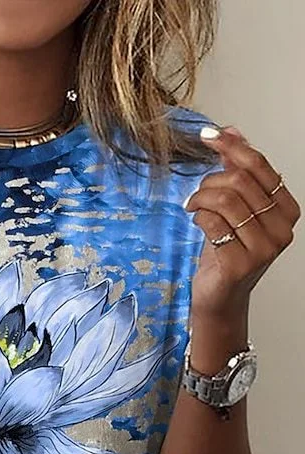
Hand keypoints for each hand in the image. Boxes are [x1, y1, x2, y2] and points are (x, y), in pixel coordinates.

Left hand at [184, 126, 299, 320]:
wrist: (220, 296)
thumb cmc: (227, 252)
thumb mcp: (234, 208)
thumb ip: (236, 171)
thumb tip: (232, 131)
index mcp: (285, 210)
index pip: (260, 166)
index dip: (232, 147)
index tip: (208, 136)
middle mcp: (281, 229)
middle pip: (240, 182)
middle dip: (210, 181)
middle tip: (197, 193)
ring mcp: (264, 248)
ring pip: (226, 200)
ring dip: (201, 198)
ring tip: (193, 206)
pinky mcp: (241, 264)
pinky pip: (213, 223)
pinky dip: (199, 217)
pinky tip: (196, 222)